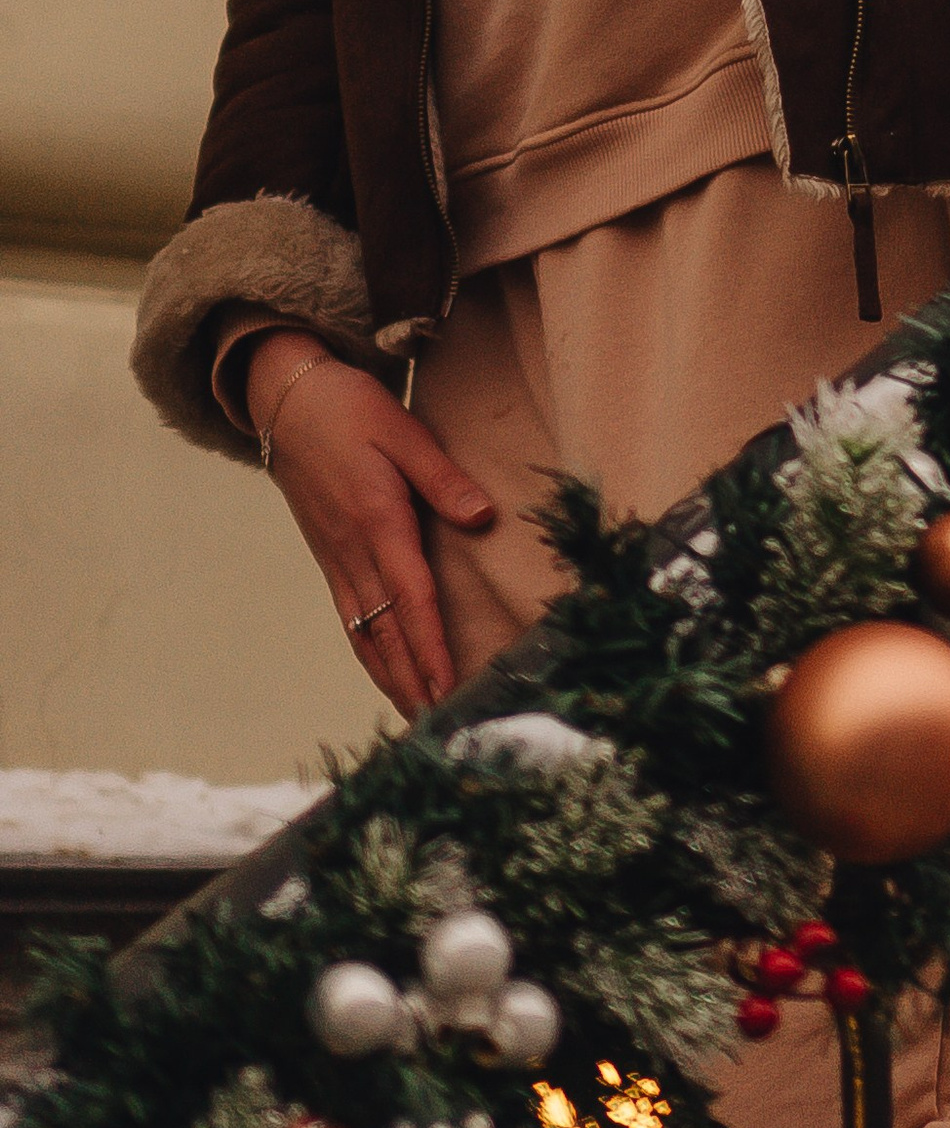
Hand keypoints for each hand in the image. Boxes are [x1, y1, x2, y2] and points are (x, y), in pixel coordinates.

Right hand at [243, 330, 497, 720]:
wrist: (288, 400)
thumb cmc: (352, 409)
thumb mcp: (403, 432)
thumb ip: (443, 478)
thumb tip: (483, 517)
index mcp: (378, 523)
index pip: (412, 600)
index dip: (432, 648)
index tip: (448, 689)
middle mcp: (353, 552)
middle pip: (387, 633)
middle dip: (413, 683)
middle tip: (439, 728)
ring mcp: (336, 560)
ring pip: (364, 634)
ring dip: (392, 677)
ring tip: (418, 717)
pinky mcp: (330, 558)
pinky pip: (351, 618)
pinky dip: (370, 653)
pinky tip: (388, 672)